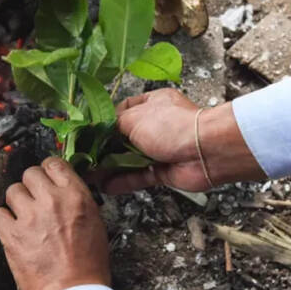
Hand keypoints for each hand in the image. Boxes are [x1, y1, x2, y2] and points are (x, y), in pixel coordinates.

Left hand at [0, 158, 110, 289]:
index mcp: (75, 195)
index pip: (54, 164)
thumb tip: (62, 190)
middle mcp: (51, 200)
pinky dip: (3, 222)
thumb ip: (76, 201)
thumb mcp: (94, 222)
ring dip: (17, 203)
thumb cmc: (88, 265)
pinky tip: (12, 230)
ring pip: (12, 191)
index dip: (47, 172)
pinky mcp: (11, 235)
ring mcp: (29, 217)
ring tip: (24, 219)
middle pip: (29, 174)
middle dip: (31, 186)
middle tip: (34, 201)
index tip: (45, 180)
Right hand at [97, 89, 264, 193]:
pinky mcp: (162, 170)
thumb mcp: (134, 118)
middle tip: (84, 157)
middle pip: (123, 137)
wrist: (206, 151)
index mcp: (152, 104)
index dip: (104, 122)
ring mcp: (160, 149)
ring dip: (110, 167)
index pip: (121, 111)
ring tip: (90, 174)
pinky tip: (106, 186)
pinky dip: (123, 181)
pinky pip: (138, 176)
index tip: (87, 133)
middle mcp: (156, 125)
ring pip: (129, 159)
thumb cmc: (174, 126)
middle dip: (104, 148)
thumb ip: (112, 125)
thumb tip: (98, 131)